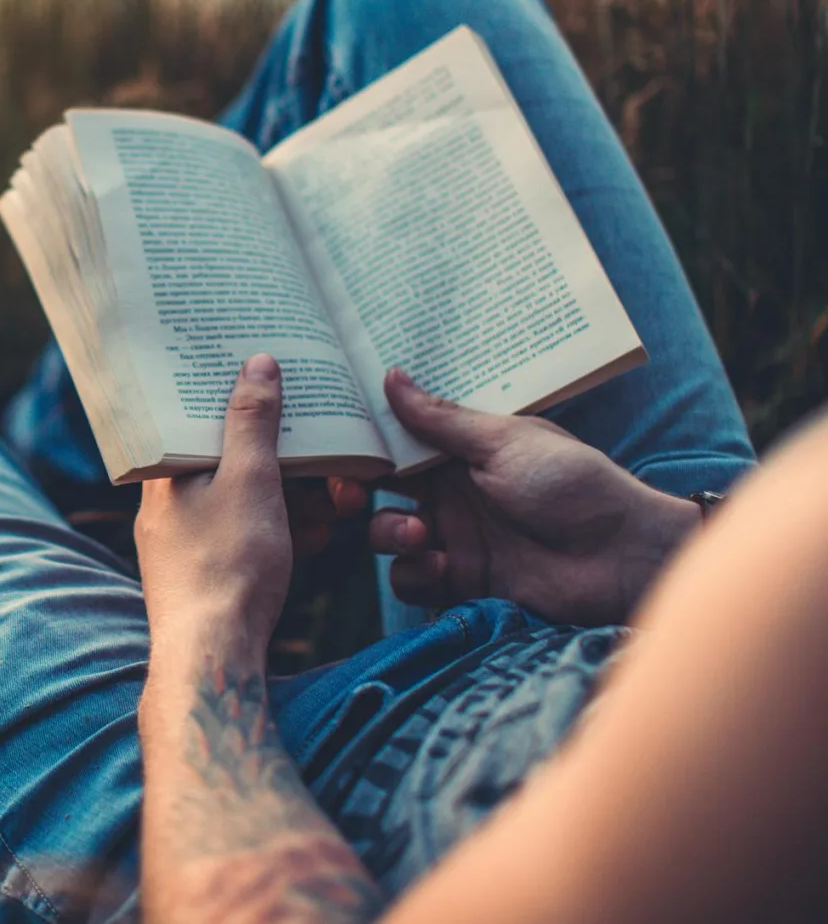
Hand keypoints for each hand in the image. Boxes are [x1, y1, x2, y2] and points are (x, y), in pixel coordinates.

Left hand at [136, 354, 349, 656]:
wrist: (212, 659)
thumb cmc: (226, 566)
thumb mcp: (250, 480)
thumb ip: (254, 421)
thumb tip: (257, 363)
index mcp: (163, 472)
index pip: (196, 416)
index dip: (239, 398)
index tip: (278, 387)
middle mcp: (166, 504)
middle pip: (230, 460)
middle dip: (288, 460)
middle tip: (332, 460)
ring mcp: (184, 542)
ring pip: (245, 502)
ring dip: (294, 498)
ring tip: (339, 502)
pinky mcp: (206, 575)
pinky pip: (247, 537)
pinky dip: (283, 532)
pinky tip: (317, 538)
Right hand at [373, 369, 700, 625]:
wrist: (622, 558)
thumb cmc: (575, 485)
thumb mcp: (505, 441)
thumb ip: (441, 420)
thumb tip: (390, 376)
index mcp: (460, 452)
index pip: (397, 441)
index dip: (365, 441)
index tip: (336, 441)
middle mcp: (450, 494)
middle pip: (380, 490)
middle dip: (359, 491)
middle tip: (352, 494)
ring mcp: (453, 538)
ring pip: (386, 535)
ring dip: (389, 533)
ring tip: (420, 534)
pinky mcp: (460, 582)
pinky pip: (411, 580)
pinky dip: (416, 574)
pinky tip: (443, 566)